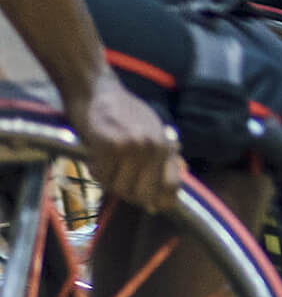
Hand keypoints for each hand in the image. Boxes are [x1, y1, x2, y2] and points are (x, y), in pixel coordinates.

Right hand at [68, 74, 180, 212]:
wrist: (97, 90)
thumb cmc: (124, 114)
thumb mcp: (152, 133)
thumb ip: (160, 162)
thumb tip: (164, 201)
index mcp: (166, 146)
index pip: (172, 187)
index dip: (161, 202)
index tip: (152, 206)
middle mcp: (154, 148)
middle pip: (143, 194)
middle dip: (128, 193)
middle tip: (117, 180)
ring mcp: (133, 147)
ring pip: (119, 187)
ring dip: (108, 180)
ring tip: (106, 161)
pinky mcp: (110, 145)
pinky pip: (101, 174)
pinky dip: (95, 169)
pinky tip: (94, 154)